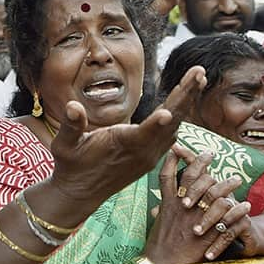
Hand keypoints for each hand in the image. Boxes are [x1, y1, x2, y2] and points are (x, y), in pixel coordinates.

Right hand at [48, 66, 206, 217]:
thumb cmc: (71, 166)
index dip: (155, 124)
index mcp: (122, 147)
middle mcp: (143, 152)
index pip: (142, 134)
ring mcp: (150, 155)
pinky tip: (184, 99)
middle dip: (185, 95)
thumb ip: (71, 125)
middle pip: (170, 122)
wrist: (79, 192)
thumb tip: (72, 105)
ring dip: (186, 101)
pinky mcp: (151, 156)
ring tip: (198, 78)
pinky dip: (179, 114)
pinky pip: (171, 133)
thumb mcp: (64, 145)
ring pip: (175, 126)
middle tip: (199, 71)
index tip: (168, 112)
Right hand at [146, 146, 251, 263]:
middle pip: (194, 179)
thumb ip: (162, 208)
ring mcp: (194, 219)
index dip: (181, 160)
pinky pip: (226, 218)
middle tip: (214, 155)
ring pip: (213, 195)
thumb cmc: (158, 245)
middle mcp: (180, 207)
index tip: (190, 150)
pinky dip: (237, 210)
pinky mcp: (205, 233)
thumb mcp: (158, 222)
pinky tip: (245, 205)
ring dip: (227, 185)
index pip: (172, 175)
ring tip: (237, 179)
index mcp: (167, 203)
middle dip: (204, 164)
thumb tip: (160, 202)